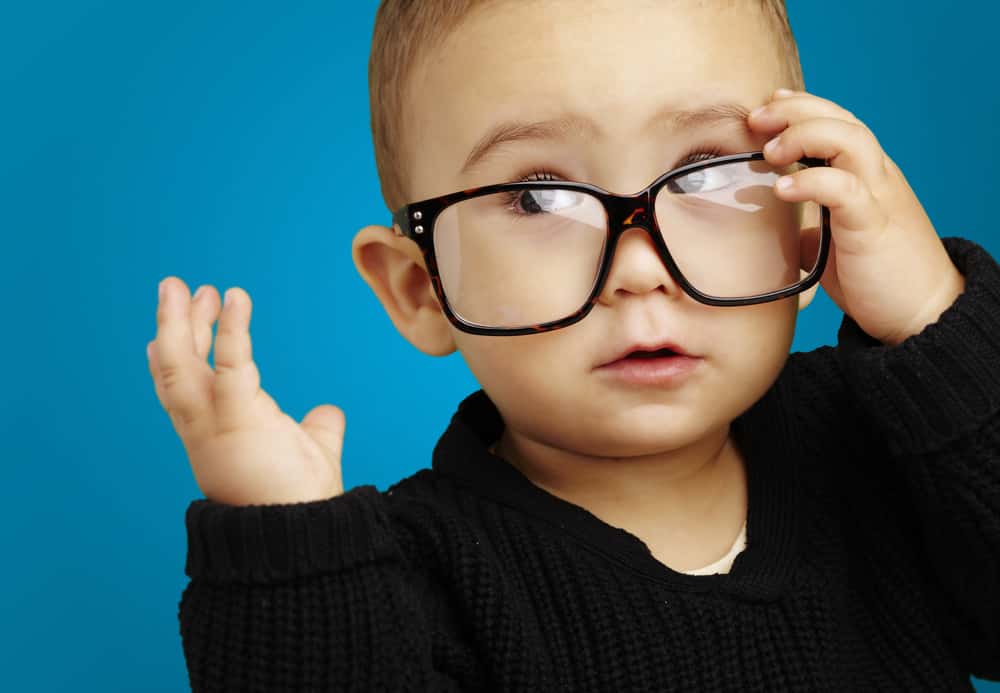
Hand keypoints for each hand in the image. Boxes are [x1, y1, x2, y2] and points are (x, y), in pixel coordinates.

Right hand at [147, 277, 344, 505]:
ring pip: (180, 368)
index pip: (185, 392)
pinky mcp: (239, 421)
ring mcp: (214, 429)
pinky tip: (236, 296)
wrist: (306, 536)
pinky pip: (230, 366)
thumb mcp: (311, 452)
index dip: (172, 358)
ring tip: (183, 285)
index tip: (173, 326)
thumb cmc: (305, 500)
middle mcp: (204, 434)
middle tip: (177, 289)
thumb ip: (315, 428)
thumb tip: (328, 412)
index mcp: (217, 439)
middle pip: (174, 373)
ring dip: (178, 323)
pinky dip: (231, 329)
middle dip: (173, 329)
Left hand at [748, 88, 965, 345]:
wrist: (921, 314)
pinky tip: (783, 188)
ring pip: (849, 139)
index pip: (838, 122)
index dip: (803, 107)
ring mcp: (879, 197)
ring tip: (770, 151)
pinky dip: (811, 181)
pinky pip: (845, 188)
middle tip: (756, 119)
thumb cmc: (880, 279)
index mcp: (867, 176)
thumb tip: (789, 232)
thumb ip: (817, 230)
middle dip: (795, 111)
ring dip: (803, 136)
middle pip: (841, 120)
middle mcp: (876, 177)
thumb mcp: (839, 247)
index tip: (767, 106)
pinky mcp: (874, 225)